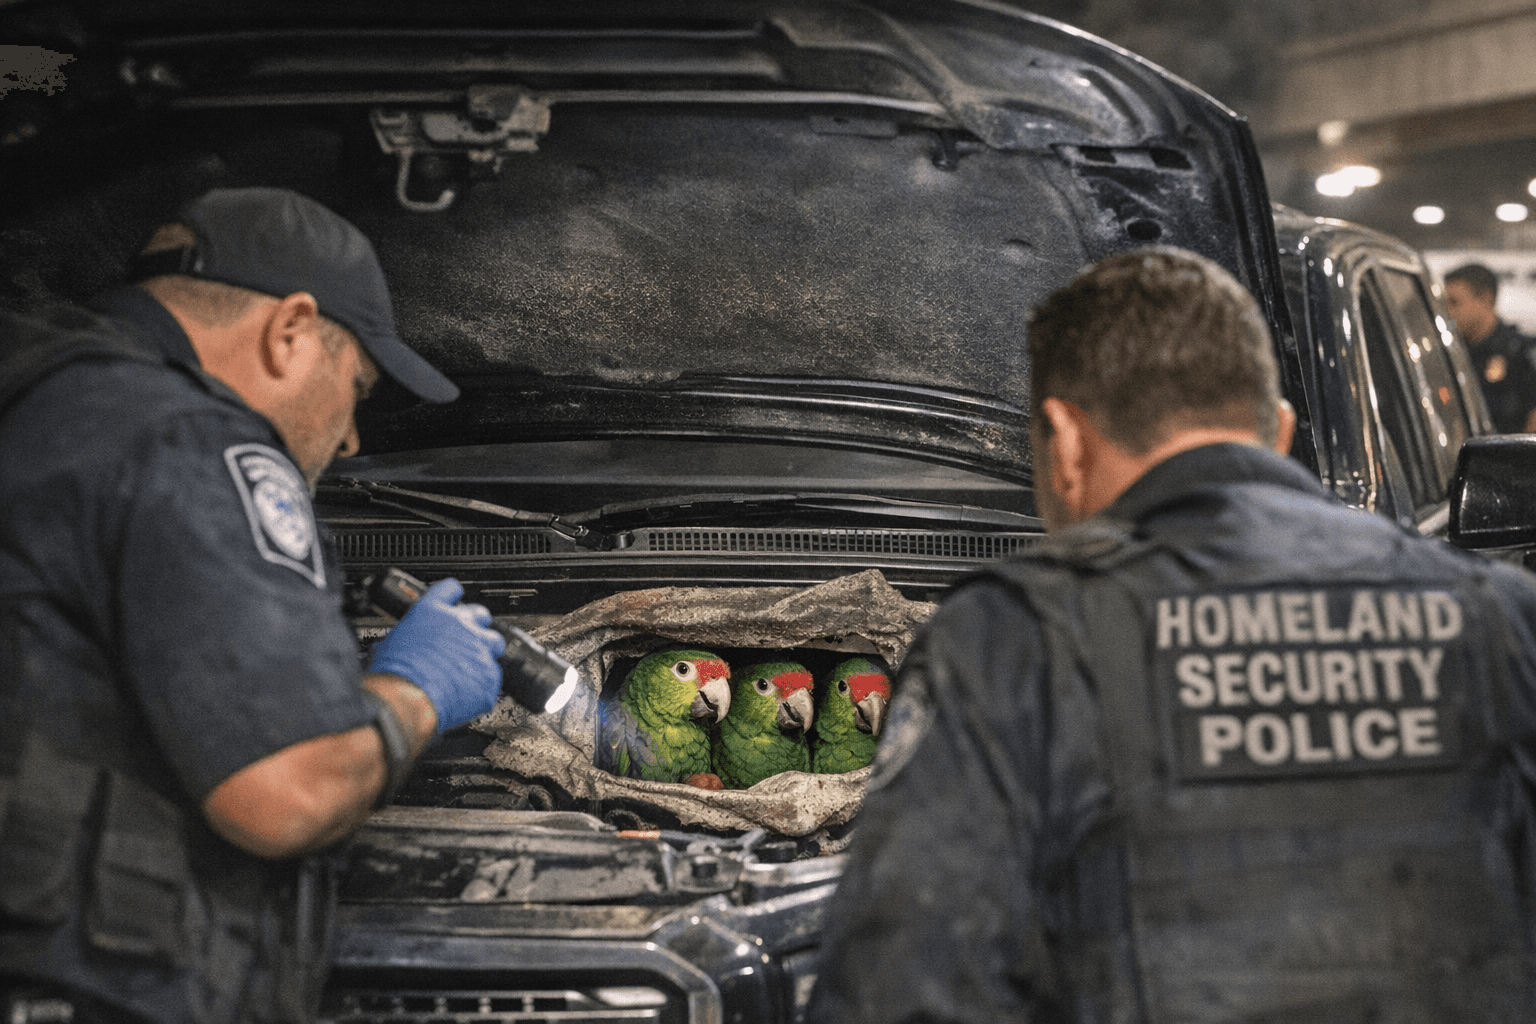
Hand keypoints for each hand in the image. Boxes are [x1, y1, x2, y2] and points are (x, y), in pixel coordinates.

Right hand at [368, 578, 505, 731]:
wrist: (409, 696)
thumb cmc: (395, 671)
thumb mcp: (395, 641)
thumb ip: (415, 634)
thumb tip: (415, 643)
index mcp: (433, 611)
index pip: (450, 589)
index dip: (454, 596)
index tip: (455, 602)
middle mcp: (460, 624)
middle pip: (480, 615)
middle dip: (475, 626)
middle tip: (465, 642)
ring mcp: (479, 647)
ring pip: (494, 642)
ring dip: (485, 652)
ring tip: (470, 668)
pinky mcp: (490, 672)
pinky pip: (493, 674)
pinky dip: (483, 682)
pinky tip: (468, 690)